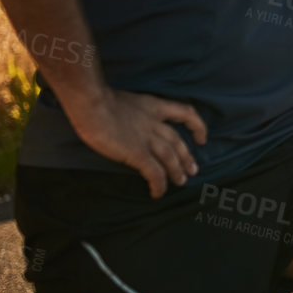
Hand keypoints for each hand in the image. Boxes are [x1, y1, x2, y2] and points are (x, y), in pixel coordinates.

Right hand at [71, 89, 207, 198]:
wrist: (90, 103)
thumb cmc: (97, 100)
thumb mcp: (124, 100)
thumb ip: (132, 113)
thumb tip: (127, 124)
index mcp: (154, 106)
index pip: (186, 113)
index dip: (197, 126)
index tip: (201, 138)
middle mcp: (155, 123)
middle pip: (177, 141)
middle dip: (186, 157)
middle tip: (193, 171)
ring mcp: (147, 139)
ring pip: (170, 157)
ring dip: (176, 171)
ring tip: (181, 182)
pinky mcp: (137, 153)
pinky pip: (154, 172)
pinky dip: (159, 184)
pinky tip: (158, 193)